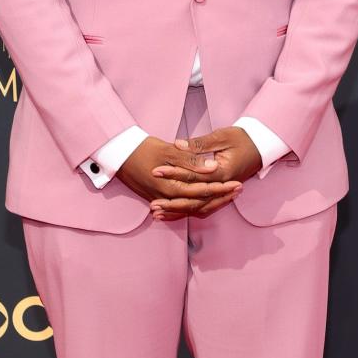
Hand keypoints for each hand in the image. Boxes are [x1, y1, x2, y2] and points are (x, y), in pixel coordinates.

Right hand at [116, 136, 242, 218]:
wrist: (119, 154)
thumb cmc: (142, 149)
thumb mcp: (168, 151)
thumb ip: (191, 160)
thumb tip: (212, 167)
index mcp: (172, 186)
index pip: (202, 191)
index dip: (221, 188)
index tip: (237, 184)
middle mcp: (168, 198)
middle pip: (200, 204)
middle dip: (221, 198)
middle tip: (238, 191)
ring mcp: (162, 200)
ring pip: (191, 208)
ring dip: (210, 203)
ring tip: (227, 196)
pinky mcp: (158, 198)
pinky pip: (181, 208)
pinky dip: (195, 207)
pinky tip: (205, 203)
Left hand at [148, 126, 263, 221]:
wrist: (262, 145)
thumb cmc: (243, 138)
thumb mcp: (222, 137)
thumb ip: (199, 144)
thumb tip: (177, 145)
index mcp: (222, 172)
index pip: (194, 176)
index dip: (174, 173)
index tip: (156, 171)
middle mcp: (222, 185)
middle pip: (195, 199)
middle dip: (172, 202)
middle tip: (153, 204)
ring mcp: (222, 192)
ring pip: (199, 207)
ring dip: (179, 212)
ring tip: (158, 214)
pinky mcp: (221, 193)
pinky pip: (204, 207)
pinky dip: (188, 211)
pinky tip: (173, 213)